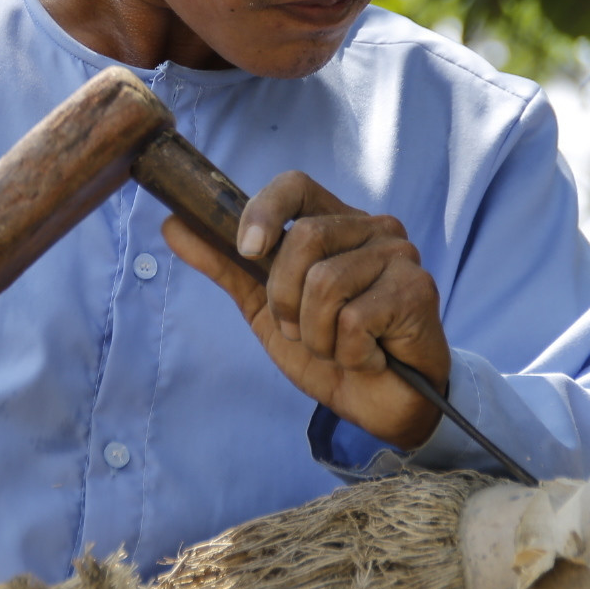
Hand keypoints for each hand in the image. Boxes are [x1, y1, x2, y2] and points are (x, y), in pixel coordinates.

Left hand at [162, 171, 449, 449]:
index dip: (264, 211)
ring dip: (315, 335)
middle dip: (285, 300)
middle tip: (301, 329)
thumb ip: (226, 265)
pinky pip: (352, 320)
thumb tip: (172, 225)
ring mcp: (399, 256)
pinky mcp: (417, 290)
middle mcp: (374, 228)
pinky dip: (346, 353)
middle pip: (303, 239)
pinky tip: (368, 357)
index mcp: (336, 222)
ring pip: (324, 285)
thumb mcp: (266, 307)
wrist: (381, 404)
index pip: (295, 184)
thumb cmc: (329, 348)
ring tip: (338, 346)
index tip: (247, 250)